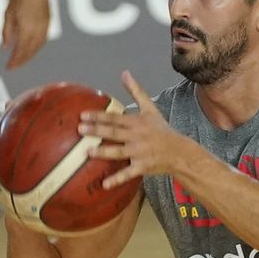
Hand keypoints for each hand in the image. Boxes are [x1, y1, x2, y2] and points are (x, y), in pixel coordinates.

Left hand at [0, 0, 49, 69]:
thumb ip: (7, 32)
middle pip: (30, 52)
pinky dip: (36, 47)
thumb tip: (5, 46)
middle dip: (22, 61)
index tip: (9, 67)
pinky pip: (43, 40)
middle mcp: (37, 31)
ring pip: (38, 47)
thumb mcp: (8, 15)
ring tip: (22, 60)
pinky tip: (32, 48)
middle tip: (14, 66)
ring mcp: (44, 28)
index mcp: (26, 30)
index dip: (14, 61)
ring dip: (30, 55)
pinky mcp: (48, 23)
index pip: (20, 51)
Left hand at [80, 71, 188, 188]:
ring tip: (87, 152)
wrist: (179, 152)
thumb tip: (124, 73)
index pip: (115, 118)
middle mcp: (137, 136)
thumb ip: (136, 91)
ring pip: (119, 152)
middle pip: (114, 132)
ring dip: (103, 152)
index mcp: (137, 122)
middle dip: (97, 130)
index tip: (83, 115)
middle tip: (79, 129)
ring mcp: (139, 152)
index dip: (99, 116)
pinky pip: (128, 174)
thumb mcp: (150, 108)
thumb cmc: (161, 129)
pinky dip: (117, 180)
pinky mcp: (142, 167)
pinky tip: (104, 185)